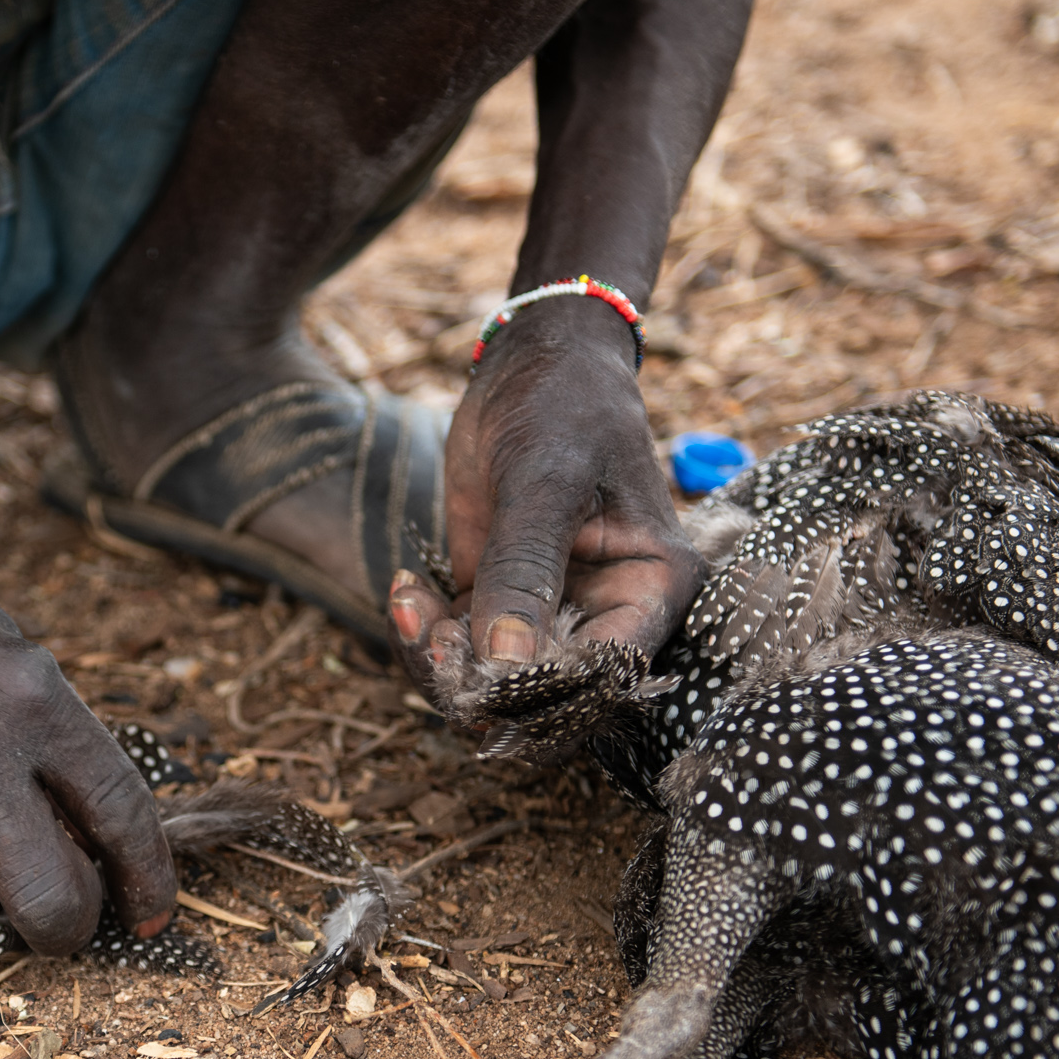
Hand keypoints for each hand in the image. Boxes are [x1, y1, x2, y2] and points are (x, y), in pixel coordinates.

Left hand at [390, 297, 699, 680]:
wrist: (532, 363)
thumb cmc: (563, 407)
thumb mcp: (545, 481)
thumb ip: (525, 569)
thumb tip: (506, 664)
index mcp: (654, 589)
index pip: (606, 674)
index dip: (542, 689)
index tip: (478, 666)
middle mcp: (611, 614)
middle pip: (547, 695)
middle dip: (479, 681)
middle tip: (429, 635)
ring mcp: (553, 614)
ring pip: (493, 681)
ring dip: (440, 661)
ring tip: (409, 605)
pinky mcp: (498, 604)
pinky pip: (460, 649)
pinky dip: (424, 634)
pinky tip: (404, 591)